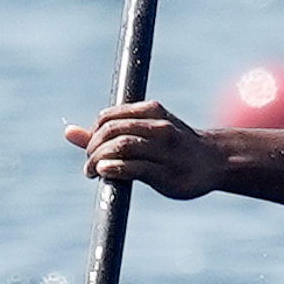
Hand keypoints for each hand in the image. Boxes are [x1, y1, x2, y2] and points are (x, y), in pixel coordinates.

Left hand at [67, 101, 230, 198]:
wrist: (214, 161)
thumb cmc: (173, 147)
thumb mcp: (143, 132)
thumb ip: (107, 134)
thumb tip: (68, 132)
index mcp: (151, 111)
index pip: (108, 117)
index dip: (92, 133)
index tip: (91, 149)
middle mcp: (158, 126)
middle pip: (112, 131)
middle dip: (92, 148)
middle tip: (89, 164)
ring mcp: (163, 149)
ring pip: (121, 146)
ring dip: (98, 159)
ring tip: (92, 171)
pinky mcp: (165, 172)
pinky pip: (134, 167)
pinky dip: (114, 168)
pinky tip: (104, 172)